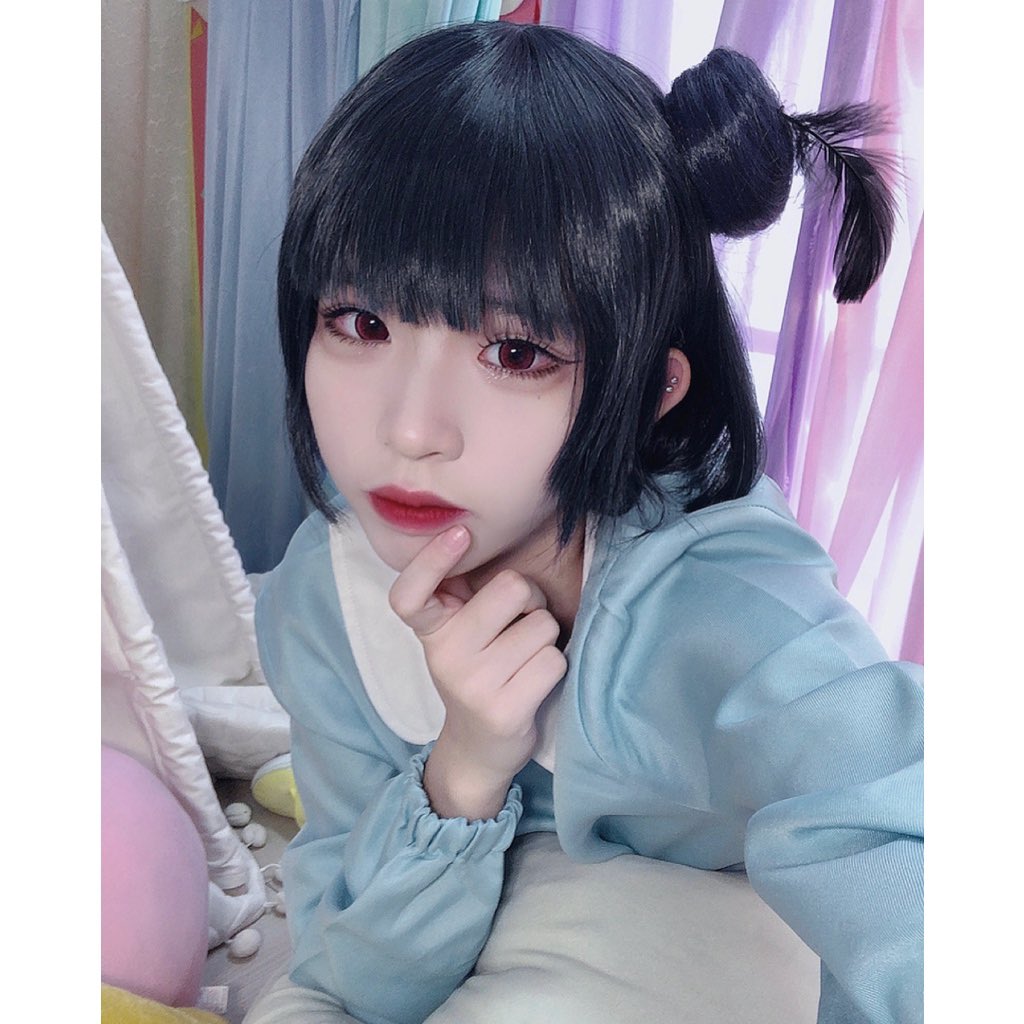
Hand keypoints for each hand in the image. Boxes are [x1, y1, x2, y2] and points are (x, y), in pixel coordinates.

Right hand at [389, 526, 567, 818]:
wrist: (478, 750)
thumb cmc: (479, 673)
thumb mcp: (460, 635)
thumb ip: (463, 595)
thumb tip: (479, 536)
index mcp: (431, 632)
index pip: (409, 595)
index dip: (430, 561)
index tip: (459, 533)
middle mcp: (444, 656)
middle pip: (512, 588)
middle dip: (531, 600)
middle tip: (520, 624)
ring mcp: (473, 686)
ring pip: (542, 625)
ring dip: (545, 638)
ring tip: (524, 659)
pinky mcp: (504, 711)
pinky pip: (554, 660)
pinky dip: (554, 667)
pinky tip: (533, 682)